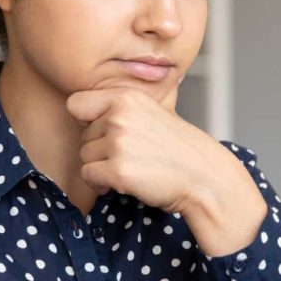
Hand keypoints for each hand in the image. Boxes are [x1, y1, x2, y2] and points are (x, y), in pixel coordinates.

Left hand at [65, 73, 236, 215]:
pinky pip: (88, 176)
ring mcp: (118, 144)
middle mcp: (120, 116)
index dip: (86, 120)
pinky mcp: (118, 171)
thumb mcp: (152, 111)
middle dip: (100, 149)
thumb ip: (120, 106)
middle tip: (129, 155)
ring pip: (84, 157)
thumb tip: (82, 102)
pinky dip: (101, 183)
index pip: (76, 104)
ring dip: (101, 167)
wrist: (203, 176)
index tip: (105, 131)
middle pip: (82, 135)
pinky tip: (123, 182)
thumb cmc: (178, 147)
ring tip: (130, 168)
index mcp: (126, 97)